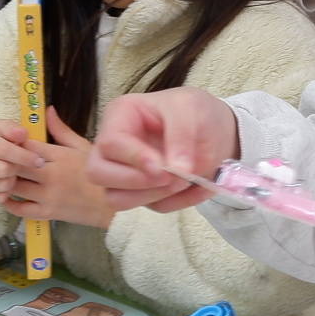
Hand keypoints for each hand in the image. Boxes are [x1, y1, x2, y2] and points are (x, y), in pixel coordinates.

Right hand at [0, 118, 47, 207]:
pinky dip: (5, 192)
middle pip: (3, 170)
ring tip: (11, 172)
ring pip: (1, 186)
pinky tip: (4, 181)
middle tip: (19, 164)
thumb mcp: (0, 127)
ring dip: (12, 181)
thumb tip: (23, 133)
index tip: (39, 161)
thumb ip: (12, 129)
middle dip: (17, 168)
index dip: (24, 156)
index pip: (3, 150)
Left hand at [8, 113, 116, 227]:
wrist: (111, 205)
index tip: (10, 142)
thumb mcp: (83, 147)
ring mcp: (48, 196)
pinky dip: (10, 204)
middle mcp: (51, 175)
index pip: (26, 145)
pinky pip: (20, 209)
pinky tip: (6, 197)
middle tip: (2, 159)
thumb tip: (48, 110)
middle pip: (16, 164)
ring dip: (6, 181)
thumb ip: (61, 130)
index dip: (14, 143)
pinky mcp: (47, 213)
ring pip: (15, 186)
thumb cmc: (99, 174)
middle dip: (7, 161)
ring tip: (3, 176)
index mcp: (59, 156)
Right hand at [88, 88, 239, 213]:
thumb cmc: (195, 110)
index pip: (109, 144)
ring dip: (153, 196)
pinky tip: (201, 186)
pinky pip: (154, 207)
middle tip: (170, 177)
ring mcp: (128, 173)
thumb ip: (181, 135)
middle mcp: (116, 148)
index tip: (161, 167)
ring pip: (117, 199)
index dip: (133, 158)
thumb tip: (176, 170)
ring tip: (185, 181)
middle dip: (134, 182)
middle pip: (98, 174)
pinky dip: (180, 202)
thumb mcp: (190, 108)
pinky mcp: (146, 193)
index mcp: (120, 117)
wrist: (216, 129)